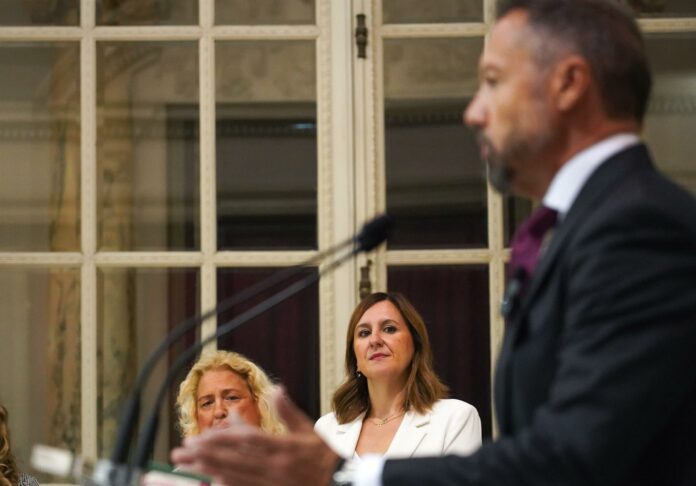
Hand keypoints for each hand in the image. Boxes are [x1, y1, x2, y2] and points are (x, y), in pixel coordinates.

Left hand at [171, 388, 341, 485]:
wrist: (339, 483)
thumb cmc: (323, 457)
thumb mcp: (309, 430)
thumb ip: (289, 411)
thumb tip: (277, 388)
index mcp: (284, 448)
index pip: (246, 440)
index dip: (221, 438)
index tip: (201, 436)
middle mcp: (274, 467)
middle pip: (233, 460)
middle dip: (205, 455)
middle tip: (182, 451)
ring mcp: (271, 483)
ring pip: (234, 477)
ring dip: (209, 470)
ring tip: (189, 465)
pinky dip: (226, 485)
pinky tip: (211, 480)